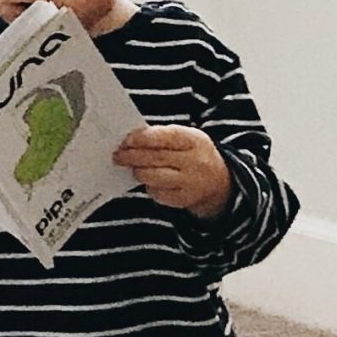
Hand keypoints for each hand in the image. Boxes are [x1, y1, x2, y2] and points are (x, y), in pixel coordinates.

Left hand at [117, 124, 231, 220]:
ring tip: (131, 167)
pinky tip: (148, 180)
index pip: (164, 137)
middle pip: (156, 158)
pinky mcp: (184, 200)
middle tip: (117, 155)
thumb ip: (162, 137)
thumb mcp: (186, 138)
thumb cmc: (193, 153)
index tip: (126, 140)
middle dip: (132, 156)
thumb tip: (130, 140)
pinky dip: (149, 186)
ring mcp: (191, 183)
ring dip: (138, 171)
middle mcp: (195, 162)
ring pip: (154, 177)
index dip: (142, 138)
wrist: (219, 180)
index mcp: (194, 140)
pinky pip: (158, 193)